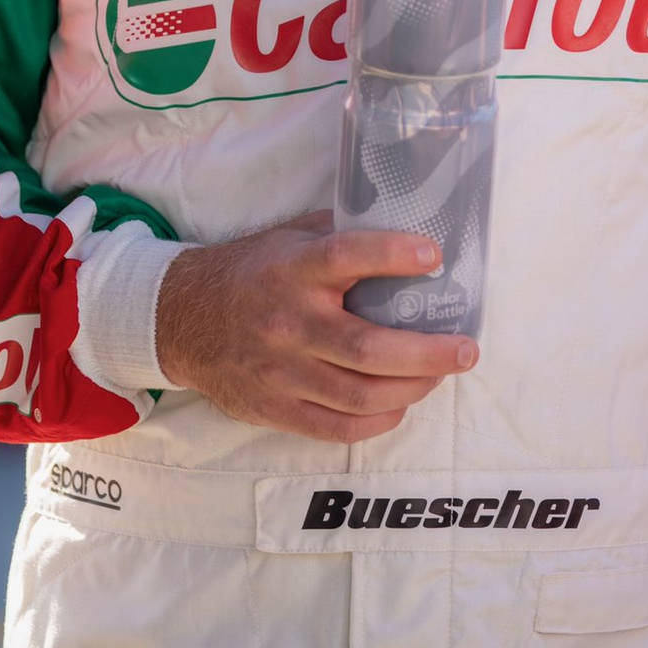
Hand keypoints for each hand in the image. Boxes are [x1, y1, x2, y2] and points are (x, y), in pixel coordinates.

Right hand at [155, 211, 476, 442]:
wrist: (182, 319)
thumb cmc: (250, 272)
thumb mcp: (288, 238)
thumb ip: (339, 233)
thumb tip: (404, 220)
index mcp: (293, 270)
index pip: (345, 257)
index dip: (391, 255)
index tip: (433, 254)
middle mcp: (288, 322)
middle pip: (367, 348)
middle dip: (428, 353)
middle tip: (466, 349)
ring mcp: (281, 372)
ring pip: (360, 395)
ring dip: (413, 389)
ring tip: (441, 375)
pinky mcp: (275, 408)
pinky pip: (337, 427)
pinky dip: (378, 420)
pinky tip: (400, 403)